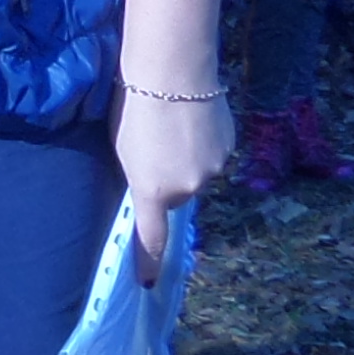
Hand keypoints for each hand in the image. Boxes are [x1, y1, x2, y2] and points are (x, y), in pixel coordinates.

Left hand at [112, 0, 233, 270]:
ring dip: (188, 158)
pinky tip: (195, 116)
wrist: (174, 69)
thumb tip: (153, 185)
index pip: (150, 238)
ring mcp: (211, 170)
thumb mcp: (124, 149)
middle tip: (157, 143)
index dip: (148, 263)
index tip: (147, 285)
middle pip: (177, 194)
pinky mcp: (229, 149)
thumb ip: (140, 176)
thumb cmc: (135, 104)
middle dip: (168, 178)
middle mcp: (185, 188)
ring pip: (198, 174)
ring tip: (176, 123)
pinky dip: (205, 142)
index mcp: (151, 191)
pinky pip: (214, 154)